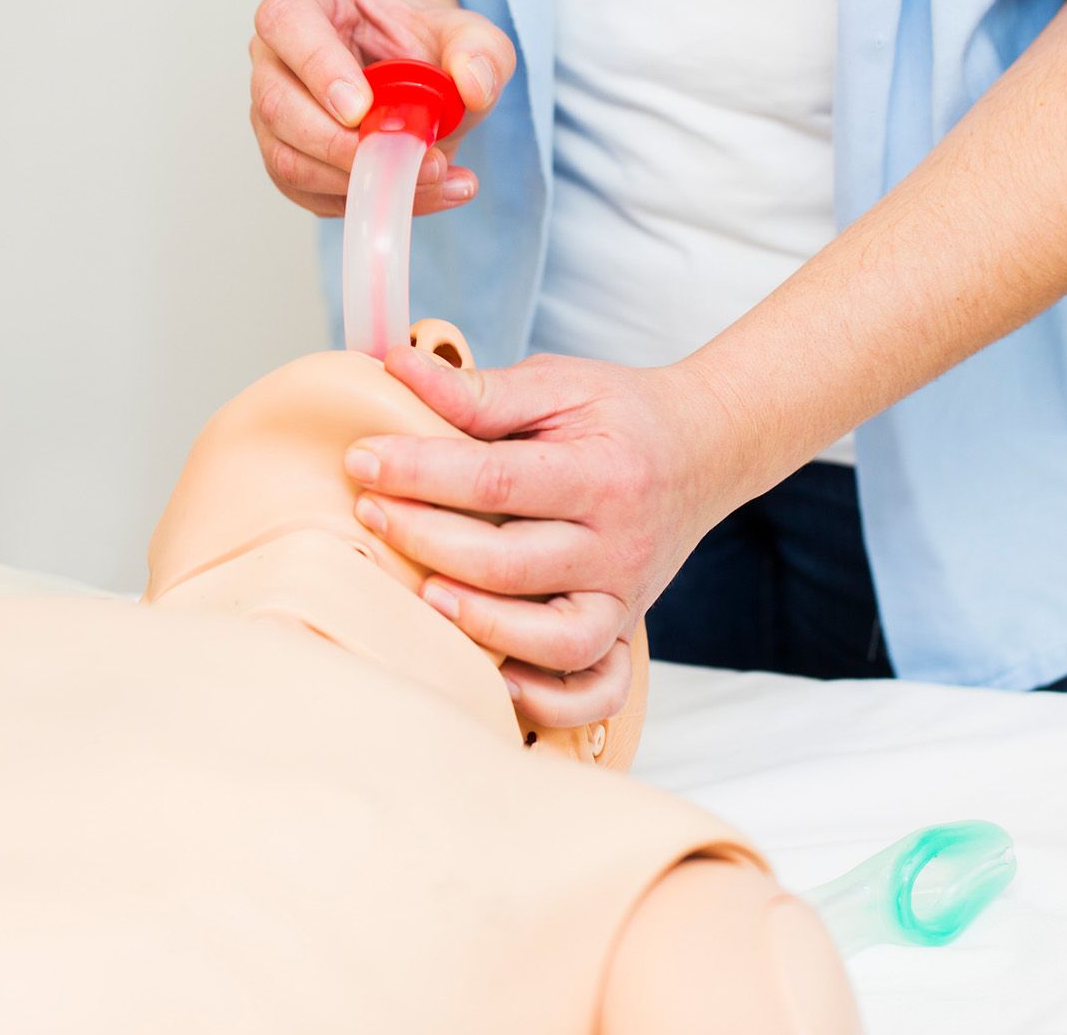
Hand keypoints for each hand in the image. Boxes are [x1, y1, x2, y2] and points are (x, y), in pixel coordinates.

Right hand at [248, 0, 516, 216]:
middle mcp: (275, 62)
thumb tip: (473, 88)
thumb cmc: (421, 45)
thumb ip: (480, 50)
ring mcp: (273, 118)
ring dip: (360, 181)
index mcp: (303, 5)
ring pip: (288, 161)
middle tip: (413, 157)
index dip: (319, 68)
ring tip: (434, 176)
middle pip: (279, 107)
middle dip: (344, 146)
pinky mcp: (289, 165)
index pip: (287, 25)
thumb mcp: (465, 34)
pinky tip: (426, 194)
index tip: (362, 108)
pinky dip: (370, 204)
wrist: (414, 80)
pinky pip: (312, 196)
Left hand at [342, 348, 748, 727]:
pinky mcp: (625, 631)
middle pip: (511, 564)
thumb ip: (480, 389)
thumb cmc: (619, 416)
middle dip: (426, 541)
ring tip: (422, 594)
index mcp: (603, 472)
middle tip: (369, 512)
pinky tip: (493, 674)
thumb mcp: (558, 384)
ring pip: (554, 642)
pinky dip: (547, 698)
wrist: (704, 449)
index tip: (362, 457)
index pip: (496, 481)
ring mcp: (626, 597)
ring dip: (480, 625)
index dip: (420, 472)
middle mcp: (619, 544)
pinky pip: (594, 690)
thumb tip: (396, 367)